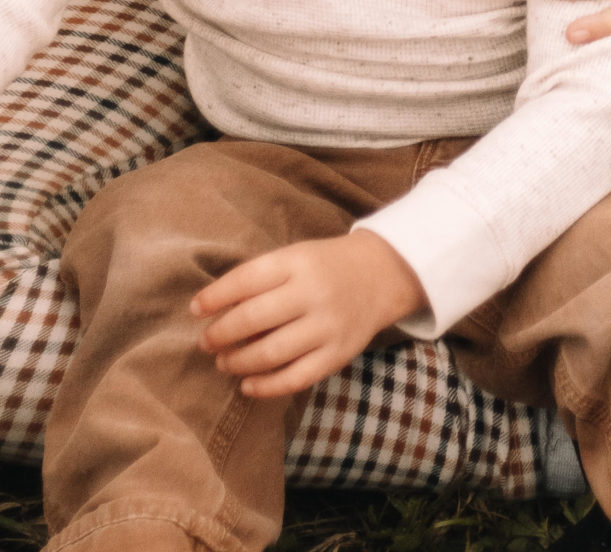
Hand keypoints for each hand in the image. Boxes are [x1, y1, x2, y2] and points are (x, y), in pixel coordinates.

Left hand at [192, 229, 423, 397]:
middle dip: (221, 334)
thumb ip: (261, 280)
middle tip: (206, 343)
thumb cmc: (324, 267)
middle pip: (254, 319)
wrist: (381, 275)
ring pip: (271, 353)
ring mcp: (327, 325)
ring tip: (224, 362)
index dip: (215, 296)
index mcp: (299, 261)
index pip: (247, 279)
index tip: (195, 310)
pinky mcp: (337, 354)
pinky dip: (265, 386)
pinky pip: (295, 378)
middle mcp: (313, 292)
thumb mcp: (296, 257)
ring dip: (238, 361)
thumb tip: (214, 313)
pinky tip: (248, 385)